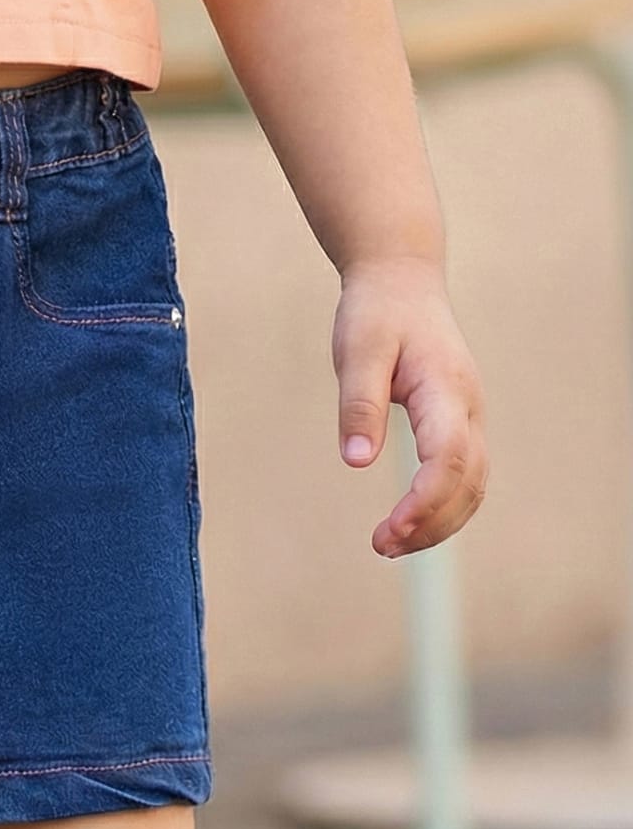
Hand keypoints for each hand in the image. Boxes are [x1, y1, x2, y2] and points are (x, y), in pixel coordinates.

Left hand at [332, 257, 487, 557]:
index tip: (388, 531)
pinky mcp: (459, 424)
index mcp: (446, 388)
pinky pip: (464, 477)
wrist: (402, 281)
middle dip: (430, 524)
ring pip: (473, 485)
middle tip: (381, 547)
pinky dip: (442, 509)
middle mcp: (468, 406)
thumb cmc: (377, 314)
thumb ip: (359, 405)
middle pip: (469, 482)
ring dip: (438, 524)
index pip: (449, 458)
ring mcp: (469, 416)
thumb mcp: (357, 352)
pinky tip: (407, 526)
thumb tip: (356, 461)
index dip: (424, 502)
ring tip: (389, 546)